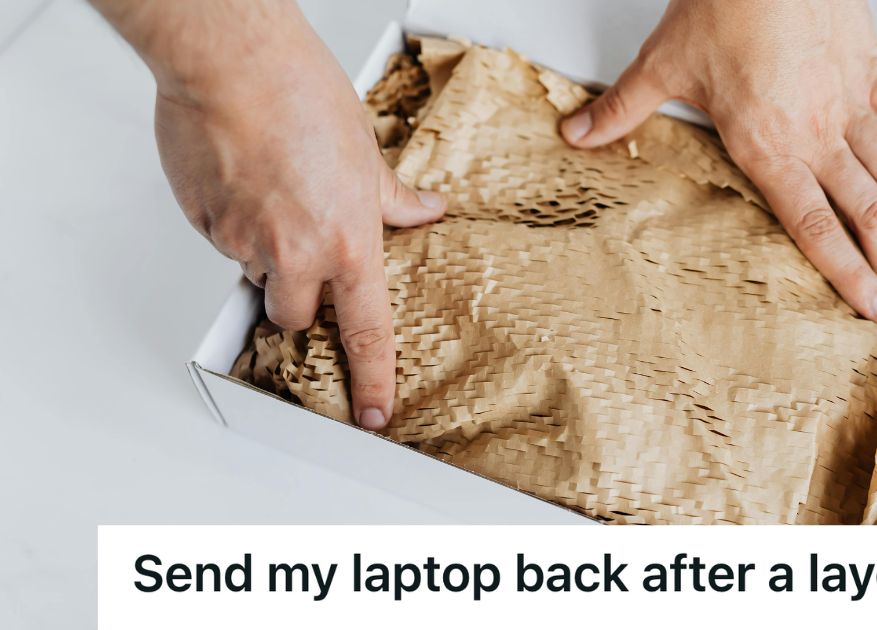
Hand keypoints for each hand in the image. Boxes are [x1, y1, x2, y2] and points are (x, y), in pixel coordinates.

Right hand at [90, 0, 444, 428]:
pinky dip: (230, 220)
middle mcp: (297, 254)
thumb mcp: (367, 153)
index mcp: (349, 244)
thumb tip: (425, 210)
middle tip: (300, 251)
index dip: (373, 378)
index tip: (373, 412)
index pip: (367, 332)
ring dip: (263, 252)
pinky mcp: (204, 224)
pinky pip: (219, 241)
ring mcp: (244, 243)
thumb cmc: (303, 96)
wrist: (236, 62)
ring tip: (271, 192)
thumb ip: (393, 198)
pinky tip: (242, 178)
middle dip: (297, 297)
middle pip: (295, 316)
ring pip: (254, 275)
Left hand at [562, 0, 876, 323]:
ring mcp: (851, 105)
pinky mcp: (872, 72)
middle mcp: (817, 135)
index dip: (849, 274)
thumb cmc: (722, 5)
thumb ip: (619, 112)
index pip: (816, 228)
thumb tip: (578, 134)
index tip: (873, 307)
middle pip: (868, 216)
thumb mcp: (661, 67)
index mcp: (768, 147)